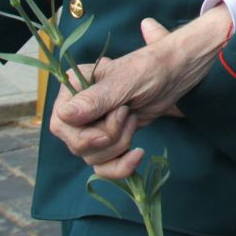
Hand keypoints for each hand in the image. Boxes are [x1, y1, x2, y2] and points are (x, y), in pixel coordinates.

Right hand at [50, 8, 230, 180]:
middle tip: (128, 114)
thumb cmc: (150, 68)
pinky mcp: (108, 140)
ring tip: (134, 118)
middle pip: (77, 144)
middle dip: (109, 138)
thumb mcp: (124, 81)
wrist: (174, 74)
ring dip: (120, 145)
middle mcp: (77, 109)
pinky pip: (103, 167)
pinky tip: (138, 155)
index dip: (87, 132)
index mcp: (74, 87)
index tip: (118, 115)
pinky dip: (121, 166)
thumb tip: (64, 115)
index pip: (62, 123)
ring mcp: (91, 127)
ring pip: (92, 157)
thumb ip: (95, 99)